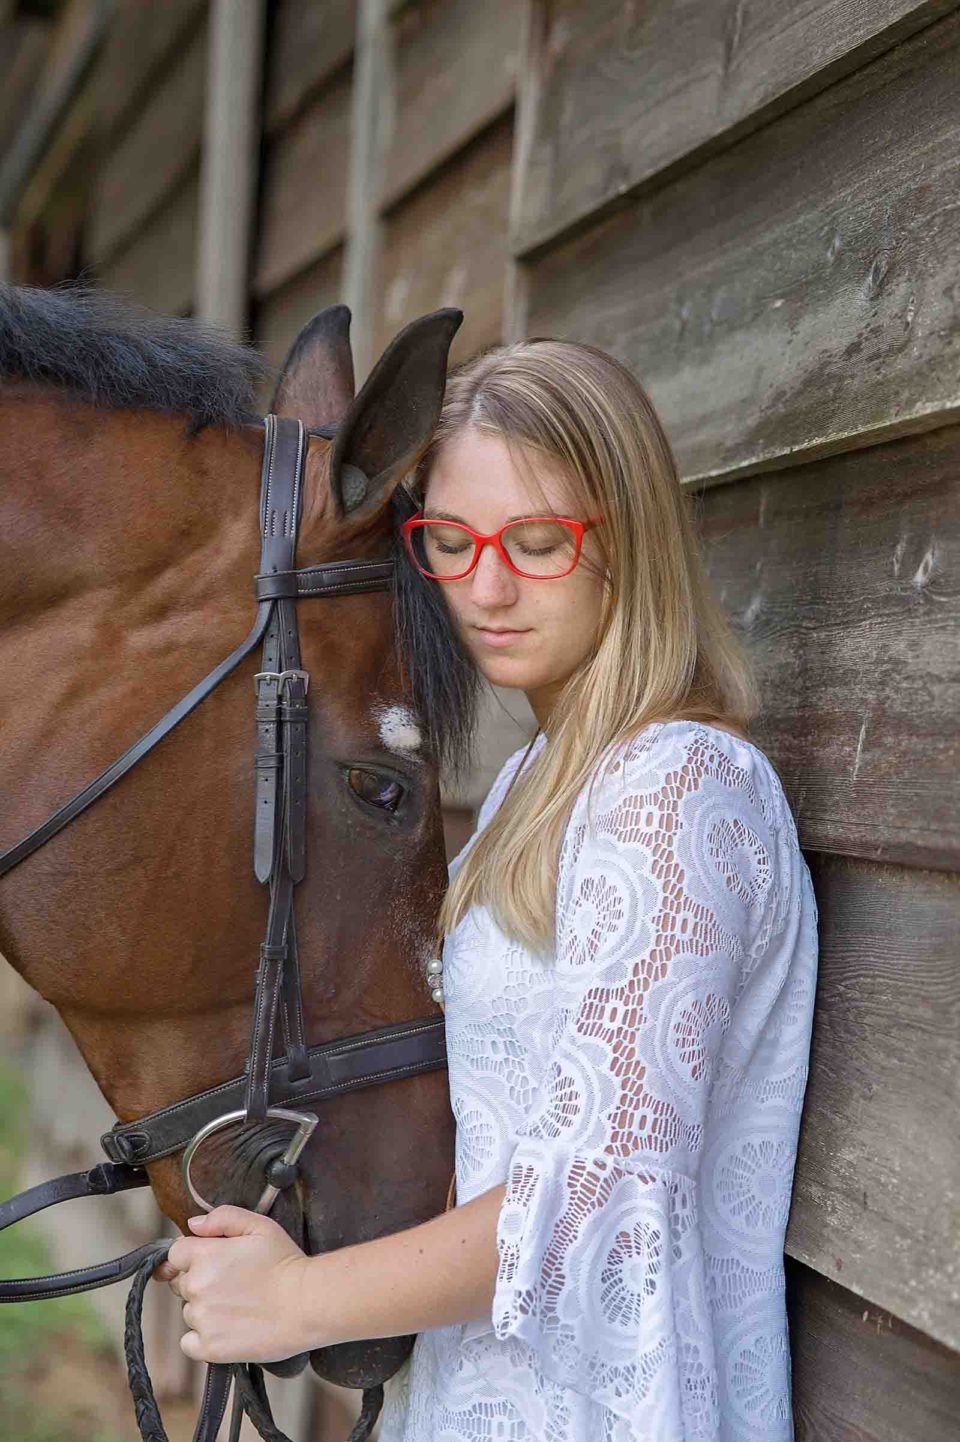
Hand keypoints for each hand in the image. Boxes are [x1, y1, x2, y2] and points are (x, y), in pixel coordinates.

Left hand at [154, 1206, 313, 1362]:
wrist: (307, 1303)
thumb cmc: (285, 1263)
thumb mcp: (259, 1226)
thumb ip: (223, 1217)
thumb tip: (194, 1225)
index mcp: (204, 1255)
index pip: (175, 1255)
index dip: (191, 1256)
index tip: (211, 1261)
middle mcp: (197, 1287)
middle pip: (182, 1283)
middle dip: (201, 1281)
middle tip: (233, 1283)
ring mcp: (201, 1319)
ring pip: (189, 1311)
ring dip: (205, 1309)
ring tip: (238, 1305)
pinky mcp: (209, 1347)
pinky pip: (188, 1342)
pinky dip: (201, 1338)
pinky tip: (226, 1328)